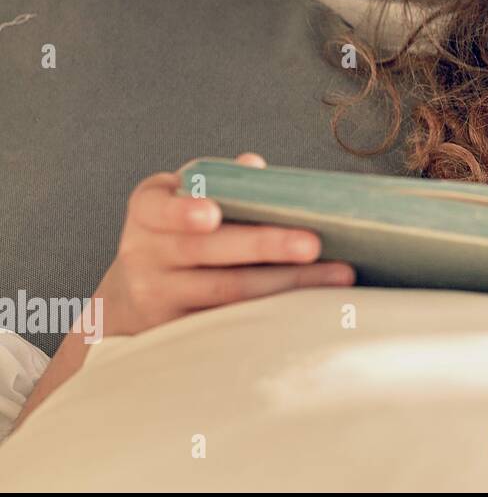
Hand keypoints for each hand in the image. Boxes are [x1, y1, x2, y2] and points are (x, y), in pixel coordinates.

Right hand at [93, 152, 354, 337]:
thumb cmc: (183, 233)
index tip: (211, 215)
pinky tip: (316, 304)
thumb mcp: (188, 200)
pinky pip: (235, 321)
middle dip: (265, 246)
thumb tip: (252, 166)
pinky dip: (278, 311)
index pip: (156, 208)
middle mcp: (143, 254)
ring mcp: (158, 296)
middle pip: (208, 250)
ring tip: (338, 274)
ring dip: (288, 282)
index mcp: (148, 212)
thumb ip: (221, 182)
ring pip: (228, 290)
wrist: (138, 295)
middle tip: (313, 244)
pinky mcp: (180, 330)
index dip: (182, 211)